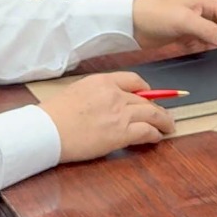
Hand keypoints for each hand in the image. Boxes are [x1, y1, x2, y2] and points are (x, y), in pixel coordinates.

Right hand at [40, 71, 174, 163]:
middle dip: (157, 107)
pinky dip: (155, 134)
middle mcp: (115, 94)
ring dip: (163, 121)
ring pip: (152, 114)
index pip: (133, 80)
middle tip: (163, 114)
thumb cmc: (54, 114)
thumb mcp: (78, 91)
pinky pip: (146, 131)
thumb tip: (109, 103)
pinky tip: (157, 137)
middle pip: (145, 98)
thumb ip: (98, 94)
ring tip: (168, 126)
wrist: (47, 130)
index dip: (146, 88)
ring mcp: (120, 114)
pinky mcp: (120, 133)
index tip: (150, 95)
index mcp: (103, 81)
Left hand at [131, 0, 216, 51]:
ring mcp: (190, 23)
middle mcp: (199, 11)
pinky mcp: (182, 34)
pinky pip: (200, 41)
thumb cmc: (157, 15)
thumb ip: (208, 30)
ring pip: (213, 33)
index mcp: (202, 2)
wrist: (131, 22)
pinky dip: (205, 47)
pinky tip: (205, 52)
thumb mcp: (185, 21)